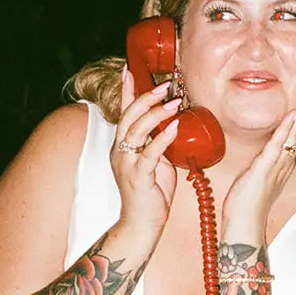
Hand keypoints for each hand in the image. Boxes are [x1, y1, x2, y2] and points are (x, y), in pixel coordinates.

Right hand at [110, 68, 179, 244]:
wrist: (141, 225)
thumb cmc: (151, 195)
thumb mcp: (157, 163)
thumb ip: (160, 145)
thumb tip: (173, 126)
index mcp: (123, 146)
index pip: (123, 112)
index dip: (126, 90)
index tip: (130, 69)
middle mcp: (121, 151)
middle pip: (128, 116)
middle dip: (146, 96)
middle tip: (165, 85)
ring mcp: (127, 163)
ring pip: (136, 130)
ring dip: (156, 113)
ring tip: (174, 102)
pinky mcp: (138, 177)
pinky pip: (149, 153)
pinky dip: (162, 138)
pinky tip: (174, 127)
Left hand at [221, 83, 295, 229]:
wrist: (246, 222)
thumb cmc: (249, 203)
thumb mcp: (260, 177)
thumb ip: (266, 164)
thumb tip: (267, 155)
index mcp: (283, 162)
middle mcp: (284, 161)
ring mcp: (277, 163)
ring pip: (294, 132)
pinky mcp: (265, 166)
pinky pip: (278, 143)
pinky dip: (287, 127)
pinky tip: (294, 114)